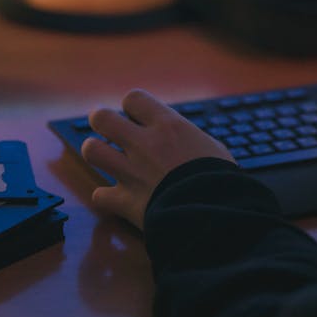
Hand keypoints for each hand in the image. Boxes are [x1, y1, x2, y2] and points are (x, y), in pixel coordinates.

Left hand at [81, 88, 235, 230]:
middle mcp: (144, 144)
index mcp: (168, 126)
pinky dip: (106, 197)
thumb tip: (181, 139)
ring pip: (93, 151)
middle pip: (101, 117)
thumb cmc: (223, 182)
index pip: (133, 98)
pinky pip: (100, 195)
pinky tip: (115, 197)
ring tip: (107, 158)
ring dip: (97, 154)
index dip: (132, 107)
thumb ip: (188, 139)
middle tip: (108, 130)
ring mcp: (131, 172)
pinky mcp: (127, 201)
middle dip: (100, 121)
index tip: (137, 118)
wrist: (217, 218)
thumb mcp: (213, 149)